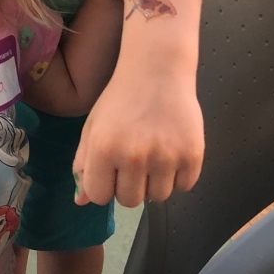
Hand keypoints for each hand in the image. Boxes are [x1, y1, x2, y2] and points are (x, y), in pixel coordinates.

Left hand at [73, 68, 203, 206]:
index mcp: (103, 149)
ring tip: (154, 155)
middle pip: (130, 202)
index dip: (104, 185)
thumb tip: (81, 201)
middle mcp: (133, 157)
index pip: (99, 196)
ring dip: (155, 183)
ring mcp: (165, 157)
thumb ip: (84, 163)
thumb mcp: (93, 127)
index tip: (111, 169)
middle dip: (129, 186)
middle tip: (133, 162)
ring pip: (158, 197)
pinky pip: (184, 186)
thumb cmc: (120, 99)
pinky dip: (179, 176)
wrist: (157, 71)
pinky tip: (172, 152)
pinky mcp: (192, 156)